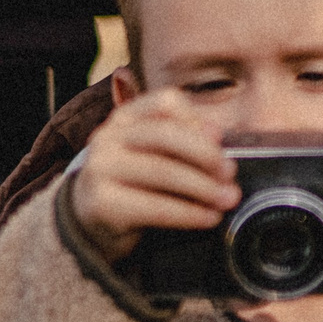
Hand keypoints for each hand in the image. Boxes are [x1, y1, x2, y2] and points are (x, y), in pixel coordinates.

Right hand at [71, 89, 237, 261]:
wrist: (92, 218)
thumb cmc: (137, 181)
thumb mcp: (155, 152)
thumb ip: (184, 139)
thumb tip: (217, 134)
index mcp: (126, 117)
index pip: (165, 103)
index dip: (197, 119)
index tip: (221, 140)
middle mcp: (108, 136)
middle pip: (165, 135)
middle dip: (205, 155)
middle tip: (230, 173)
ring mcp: (101, 168)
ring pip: (162, 171)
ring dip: (204, 188)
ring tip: (228, 199)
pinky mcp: (102, 203)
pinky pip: (155, 207)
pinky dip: (189, 213)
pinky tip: (209, 218)